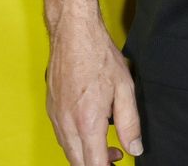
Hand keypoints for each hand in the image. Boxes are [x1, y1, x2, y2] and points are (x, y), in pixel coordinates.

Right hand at [46, 13, 142, 164]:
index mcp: (87, 122)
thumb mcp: (125, 88)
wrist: (74, 36)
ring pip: (69, 151)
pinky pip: (62, 137)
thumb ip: (130, 122)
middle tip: (117, 156)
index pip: (94, 164)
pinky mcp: (51, 111)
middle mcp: (67, 125)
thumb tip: (135, 147)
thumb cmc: (99, 57)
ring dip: (86, 155)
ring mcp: (56, 119)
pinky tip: (91, 129)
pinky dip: (76, 142)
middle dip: (97, 165)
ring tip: (108, 144)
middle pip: (78, 163)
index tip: (119, 164)